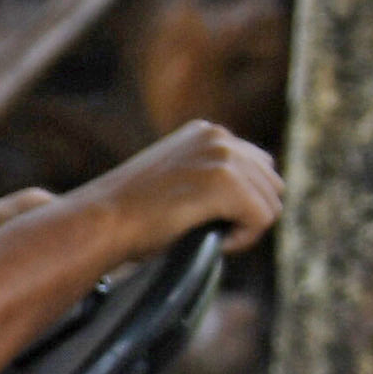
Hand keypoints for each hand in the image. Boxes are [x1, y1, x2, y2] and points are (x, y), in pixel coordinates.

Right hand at [82, 120, 283, 256]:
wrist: (100, 222)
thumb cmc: (128, 215)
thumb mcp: (174, 181)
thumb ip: (209, 177)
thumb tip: (249, 200)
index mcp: (206, 132)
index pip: (258, 167)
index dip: (242, 204)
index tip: (209, 220)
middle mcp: (218, 136)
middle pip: (272, 185)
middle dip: (248, 215)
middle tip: (211, 233)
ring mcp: (222, 156)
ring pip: (270, 204)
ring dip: (245, 229)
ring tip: (208, 237)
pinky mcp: (224, 181)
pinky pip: (262, 219)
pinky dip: (243, 239)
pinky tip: (213, 241)